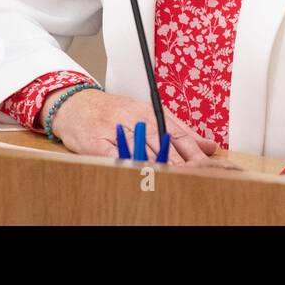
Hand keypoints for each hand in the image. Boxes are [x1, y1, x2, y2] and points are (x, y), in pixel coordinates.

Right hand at [44, 88, 219, 165]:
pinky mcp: (98, 142)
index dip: (194, 152)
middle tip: (195, 177)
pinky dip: (130, 166)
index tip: (208, 166)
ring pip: (142, 151)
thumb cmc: (113, 111)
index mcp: (151, 112)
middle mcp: (136, 118)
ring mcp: (117, 129)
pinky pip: (117, 157)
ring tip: (174, 180)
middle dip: (180, 163)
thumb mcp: (148, 113)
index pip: (178, 134)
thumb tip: (208, 145)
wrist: (76, 104)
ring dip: (159, 167)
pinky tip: (141, 175)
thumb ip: (179, 129)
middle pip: (163, 144)